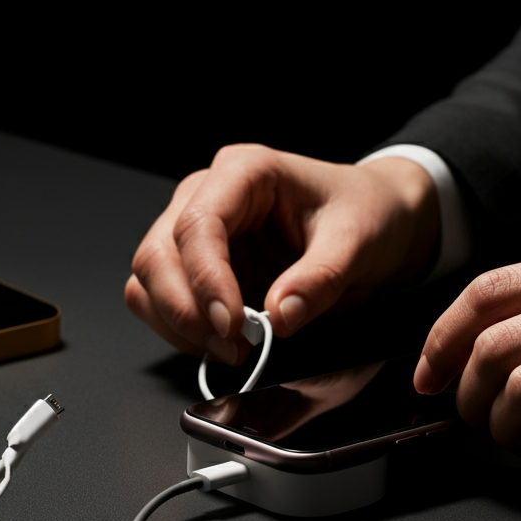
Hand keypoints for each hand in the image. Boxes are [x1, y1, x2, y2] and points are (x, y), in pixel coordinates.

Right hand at [125, 145, 438, 362]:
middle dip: (185, 309)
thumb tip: (280, 316)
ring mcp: (194, 231)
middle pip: (158, 253)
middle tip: (232, 347)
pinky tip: (220, 342)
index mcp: (244, 172)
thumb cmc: (363, 213)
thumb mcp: (357, 242)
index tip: (231, 325)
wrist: (372, 218)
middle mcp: (206, 195)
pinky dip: (178, 329)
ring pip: (148, 278)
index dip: (206, 279)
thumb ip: (320, 279)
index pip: (198, 224)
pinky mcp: (195, 266)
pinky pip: (159, 299)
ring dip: (176, 323)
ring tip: (231, 349)